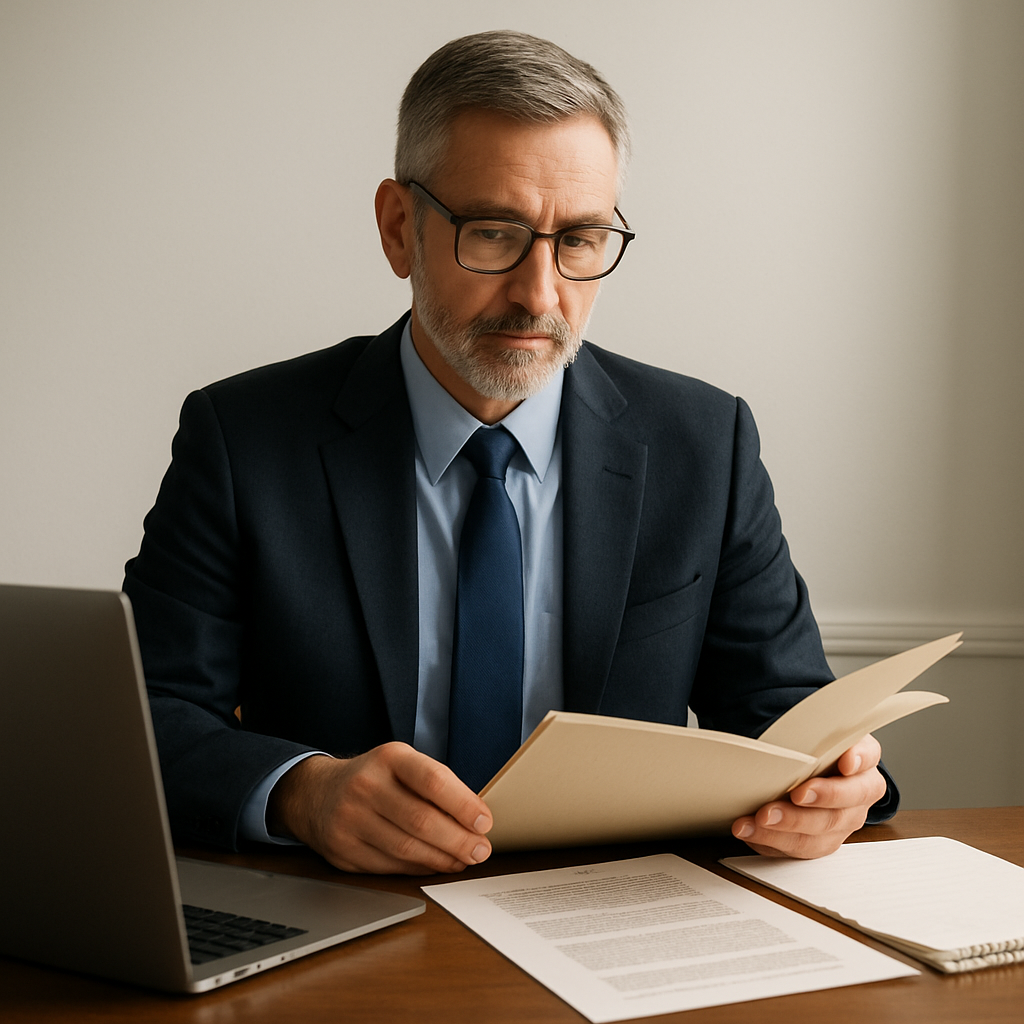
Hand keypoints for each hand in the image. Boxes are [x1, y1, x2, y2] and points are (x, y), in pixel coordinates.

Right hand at [266, 743, 492, 874]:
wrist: (316, 793)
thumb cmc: (374, 778)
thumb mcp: (401, 763)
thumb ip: (435, 784)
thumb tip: (475, 818)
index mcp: (388, 758)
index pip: (432, 780)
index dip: (463, 804)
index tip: (484, 822)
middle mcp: (366, 786)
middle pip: (421, 820)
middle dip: (458, 840)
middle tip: (481, 850)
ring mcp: (350, 820)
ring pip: (406, 849)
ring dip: (442, 859)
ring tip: (464, 859)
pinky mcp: (343, 851)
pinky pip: (390, 866)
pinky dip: (419, 868)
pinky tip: (436, 865)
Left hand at [731, 734, 886, 858]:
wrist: (807, 770)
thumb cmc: (812, 750)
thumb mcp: (817, 733)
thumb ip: (815, 732)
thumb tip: (795, 728)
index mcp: (862, 764)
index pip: (866, 760)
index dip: (858, 761)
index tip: (844, 762)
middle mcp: (857, 798)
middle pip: (839, 810)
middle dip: (808, 809)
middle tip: (787, 799)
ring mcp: (841, 824)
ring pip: (818, 836)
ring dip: (784, 829)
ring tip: (759, 819)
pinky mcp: (820, 842)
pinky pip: (797, 848)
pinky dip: (769, 840)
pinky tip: (749, 830)